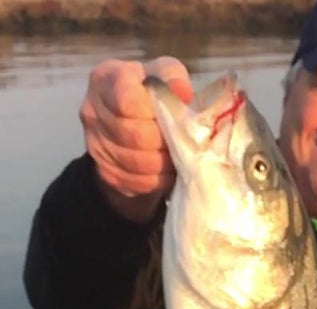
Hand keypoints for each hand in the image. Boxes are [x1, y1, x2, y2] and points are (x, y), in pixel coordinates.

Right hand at [79, 55, 191, 220]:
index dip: (154, 111)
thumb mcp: (164, 75)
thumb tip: (182, 92)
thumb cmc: (152, 94)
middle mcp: (92, 110)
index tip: (169, 113)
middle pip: (134, 135)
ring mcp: (95, 144)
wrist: (133, 124)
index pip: (127, 99)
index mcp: (105, 78)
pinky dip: (158, 178)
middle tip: (179, 139)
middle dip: (163, 140)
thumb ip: (172, 78)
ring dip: (163, 161)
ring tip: (175, 154)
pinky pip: (137, 181)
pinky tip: (166, 168)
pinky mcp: (105, 171)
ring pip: (137, 162)